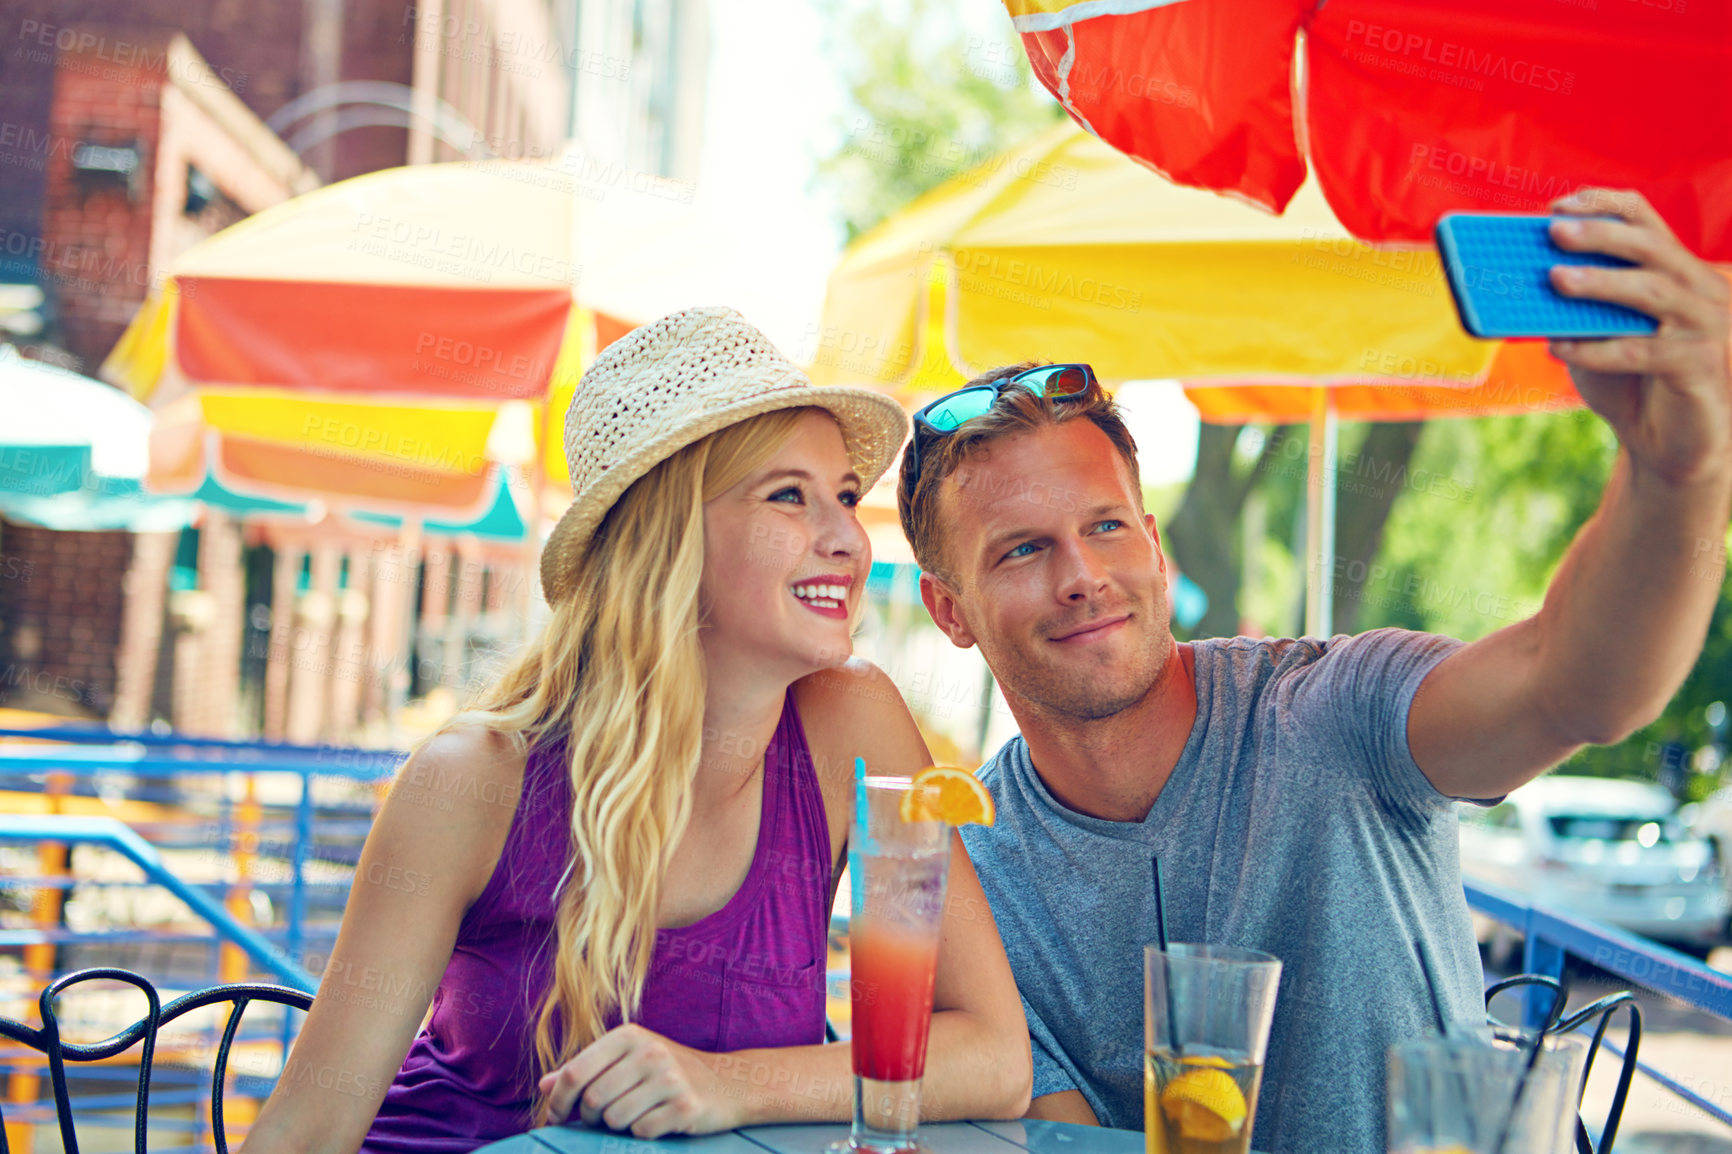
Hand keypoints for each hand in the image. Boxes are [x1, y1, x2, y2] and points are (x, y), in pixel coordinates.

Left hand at [537, 1023, 742, 1137]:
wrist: (726, 1082)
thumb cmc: (666, 1071)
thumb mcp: (626, 1059)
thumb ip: (586, 1070)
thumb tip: (544, 1086)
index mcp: (629, 1035)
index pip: (576, 1072)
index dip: (558, 1100)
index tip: (554, 1116)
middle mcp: (649, 1051)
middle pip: (593, 1099)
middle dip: (589, 1117)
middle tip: (600, 1118)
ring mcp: (670, 1078)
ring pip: (614, 1118)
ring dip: (617, 1125)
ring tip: (633, 1115)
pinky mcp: (686, 1106)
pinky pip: (641, 1131)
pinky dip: (643, 1133)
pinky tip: (656, 1121)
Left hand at [1546, 188, 1731, 486]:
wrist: (1669, 445)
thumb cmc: (1628, 383)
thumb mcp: (1595, 336)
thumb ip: (1573, 309)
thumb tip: (1522, 285)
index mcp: (1676, 272)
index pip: (1646, 221)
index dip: (1604, 206)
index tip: (1557, 206)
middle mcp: (1701, 290)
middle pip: (1652, 247)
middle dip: (1601, 235)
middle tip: (1553, 232)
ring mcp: (1708, 326)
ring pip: (1653, 292)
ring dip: (1601, 283)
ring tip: (1555, 280)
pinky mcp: (1701, 365)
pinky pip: (1644, 350)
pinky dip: (1598, 349)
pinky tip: (1561, 348)